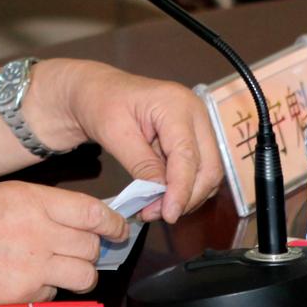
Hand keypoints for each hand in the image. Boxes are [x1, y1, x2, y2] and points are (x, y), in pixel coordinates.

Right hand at [0, 182, 127, 306]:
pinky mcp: (23, 295)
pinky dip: (49, 292)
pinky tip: (28, 282)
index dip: (112, 223)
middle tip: (83, 250)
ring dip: (80, 274)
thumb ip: (40, 206)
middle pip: (92, 245)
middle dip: (93, 249)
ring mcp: (32, 266)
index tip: (117, 229)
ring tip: (63, 270)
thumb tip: (74, 219)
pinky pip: (55, 295)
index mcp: (32, 200)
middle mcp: (38, 231)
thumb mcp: (1, 197)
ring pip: (85, 275)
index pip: (93, 212)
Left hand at [29, 59, 222, 222]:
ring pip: (208, 173)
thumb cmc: (101, 102)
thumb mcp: (114, 132)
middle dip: (187, 197)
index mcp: (176, 105)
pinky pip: (198, 171)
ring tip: (154, 209)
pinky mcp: (193, 138)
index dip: (181, 190)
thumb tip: (161, 194)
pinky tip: (160, 197)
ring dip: (186, 196)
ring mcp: (197, 125)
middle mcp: (195, 113)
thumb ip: (141, 164)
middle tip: (157, 215)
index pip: (188, 156)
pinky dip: (183, 188)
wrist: (97, 91)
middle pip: (209, 167)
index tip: (168, 215)